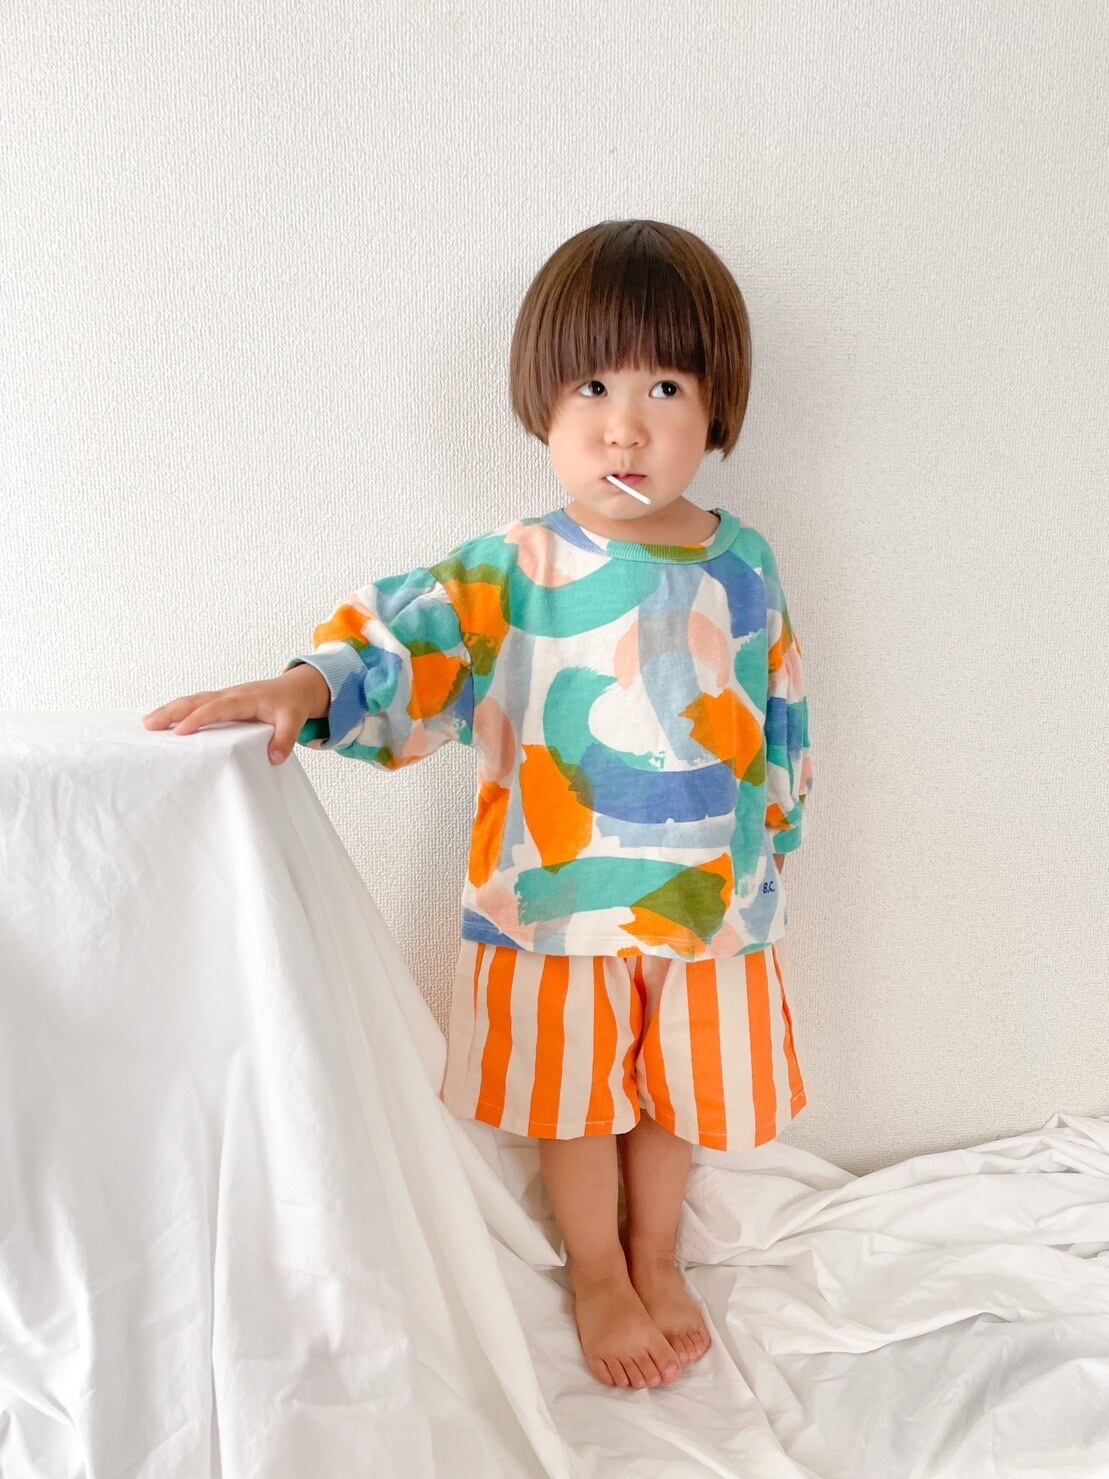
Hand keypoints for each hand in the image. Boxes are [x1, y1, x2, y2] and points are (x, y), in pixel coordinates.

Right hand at [141, 667, 329, 765]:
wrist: (294, 688)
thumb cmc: (291, 704)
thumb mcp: (294, 720)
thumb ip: (285, 738)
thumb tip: (275, 758)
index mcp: (245, 699)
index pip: (217, 708)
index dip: (199, 718)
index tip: (181, 731)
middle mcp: (230, 695)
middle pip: (196, 701)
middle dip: (172, 711)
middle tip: (149, 724)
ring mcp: (223, 697)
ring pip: (192, 701)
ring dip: (170, 710)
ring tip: (148, 723)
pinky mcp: (221, 702)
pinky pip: (196, 704)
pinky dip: (178, 710)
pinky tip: (163, 721)